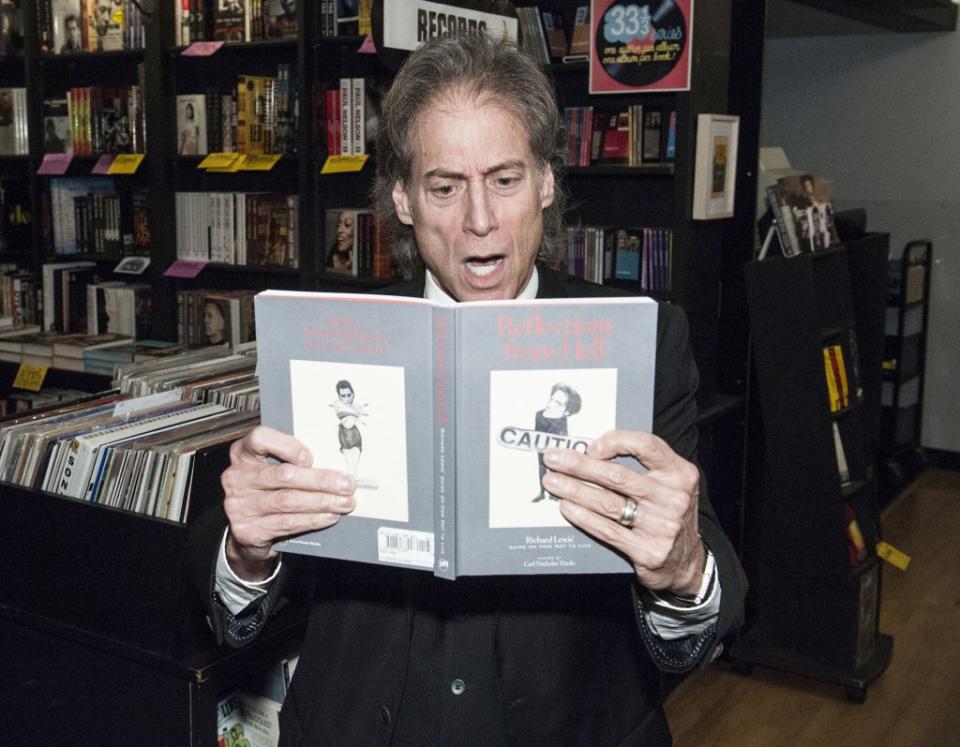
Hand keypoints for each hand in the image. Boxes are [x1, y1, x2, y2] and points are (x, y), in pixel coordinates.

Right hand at [221, 425, 355, 581]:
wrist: (247, 530)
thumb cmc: (267, 491)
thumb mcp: (273, 469)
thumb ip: (293, 462)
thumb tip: (335, 466)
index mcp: (243, 453)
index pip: (260, 438)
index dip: (287, 446)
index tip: (310, 457)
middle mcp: (237, 477)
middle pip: (284, 475)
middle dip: (321, 480)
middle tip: (347, 484)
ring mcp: (239, 505)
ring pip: (288, 500)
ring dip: (322, 502)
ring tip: (345, 503)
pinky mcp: (247, 530)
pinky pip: (286, 523)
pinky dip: (313, 519)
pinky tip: (329, 516)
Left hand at [541, 430, 704, 595]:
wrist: (687, 561)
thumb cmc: (667, 513)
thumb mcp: (668, 484)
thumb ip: (641, 467)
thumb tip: (592, 453)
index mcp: (680, 473)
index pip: (647, 446)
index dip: (616, 442)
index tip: (590, 446)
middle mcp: (673, 498)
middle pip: (618, 475)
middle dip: (579, 466)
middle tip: (554, 459)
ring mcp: (661, 526)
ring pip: (608, 503)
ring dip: (574, 490)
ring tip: (552, 482)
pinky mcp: (648, 551)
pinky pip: (607, 530)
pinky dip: (583, 517)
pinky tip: (567, 507)